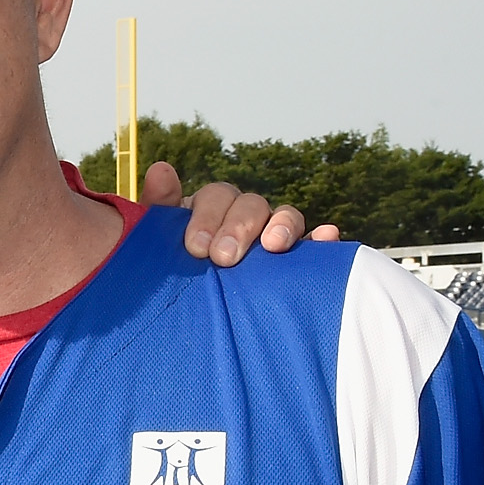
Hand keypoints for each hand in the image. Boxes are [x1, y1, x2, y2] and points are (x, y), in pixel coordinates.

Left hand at [144, 161, 340, 264]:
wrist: (188, 314)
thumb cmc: (169, 272)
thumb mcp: (155, 245)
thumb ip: (157, 210)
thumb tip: (162, 169)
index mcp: (209, 210)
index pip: (216, 196)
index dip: (208, 216)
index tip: (196, 248)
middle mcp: (243, 218)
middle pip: (250, 205)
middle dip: (239, 227)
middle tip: (224, 258)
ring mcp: (271, 237)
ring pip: (285, 217)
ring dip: (283, 225)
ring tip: (274, 246)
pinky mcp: (295, 259)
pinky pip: (313, 244)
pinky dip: (322, 238)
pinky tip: (328, 236)